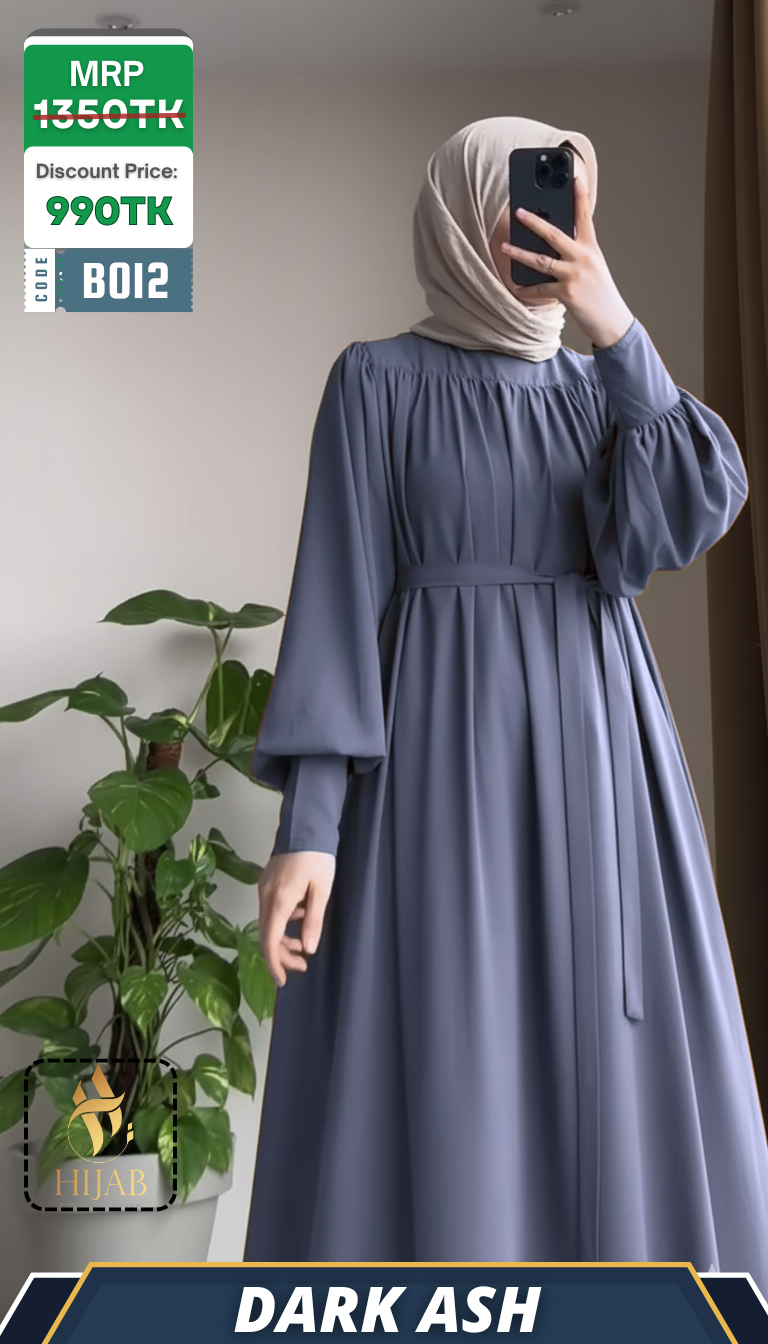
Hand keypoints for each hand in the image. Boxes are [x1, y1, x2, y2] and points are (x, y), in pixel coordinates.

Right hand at [257, 849, 335, 986]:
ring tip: (303, 946)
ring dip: (282, 938)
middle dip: (281, 954)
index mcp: (279, 899)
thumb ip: (313, 920)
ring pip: (267, 923)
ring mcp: (264, 888)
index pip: (270, 940)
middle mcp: (265, 895)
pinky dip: (281, 922)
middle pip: (266, 935)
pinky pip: (269, 910)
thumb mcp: (322, 890)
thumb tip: (307, 948)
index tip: (282, 981)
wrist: (306, 824)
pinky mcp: (267, 882)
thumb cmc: (317, 854)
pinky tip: (299, 918)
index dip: (274, 963)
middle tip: (302, 966)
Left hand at [501, 176, 634, 348]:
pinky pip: (540, 289)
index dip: (580, 196)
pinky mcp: (566, 293)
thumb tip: (550, 244)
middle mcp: (582, 257)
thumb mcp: (593, 266)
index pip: (585, 217)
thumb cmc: (600, 292)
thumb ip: (577, 252)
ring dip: (519, 253)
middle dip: (534, 222)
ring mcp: (574, 275)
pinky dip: (526, 289)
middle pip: (554, 234)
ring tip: (504, 246)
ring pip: (541, 261)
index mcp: (591, 248)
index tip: (575, 177)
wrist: (611, 319)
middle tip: (518, 212)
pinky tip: (516, 287)